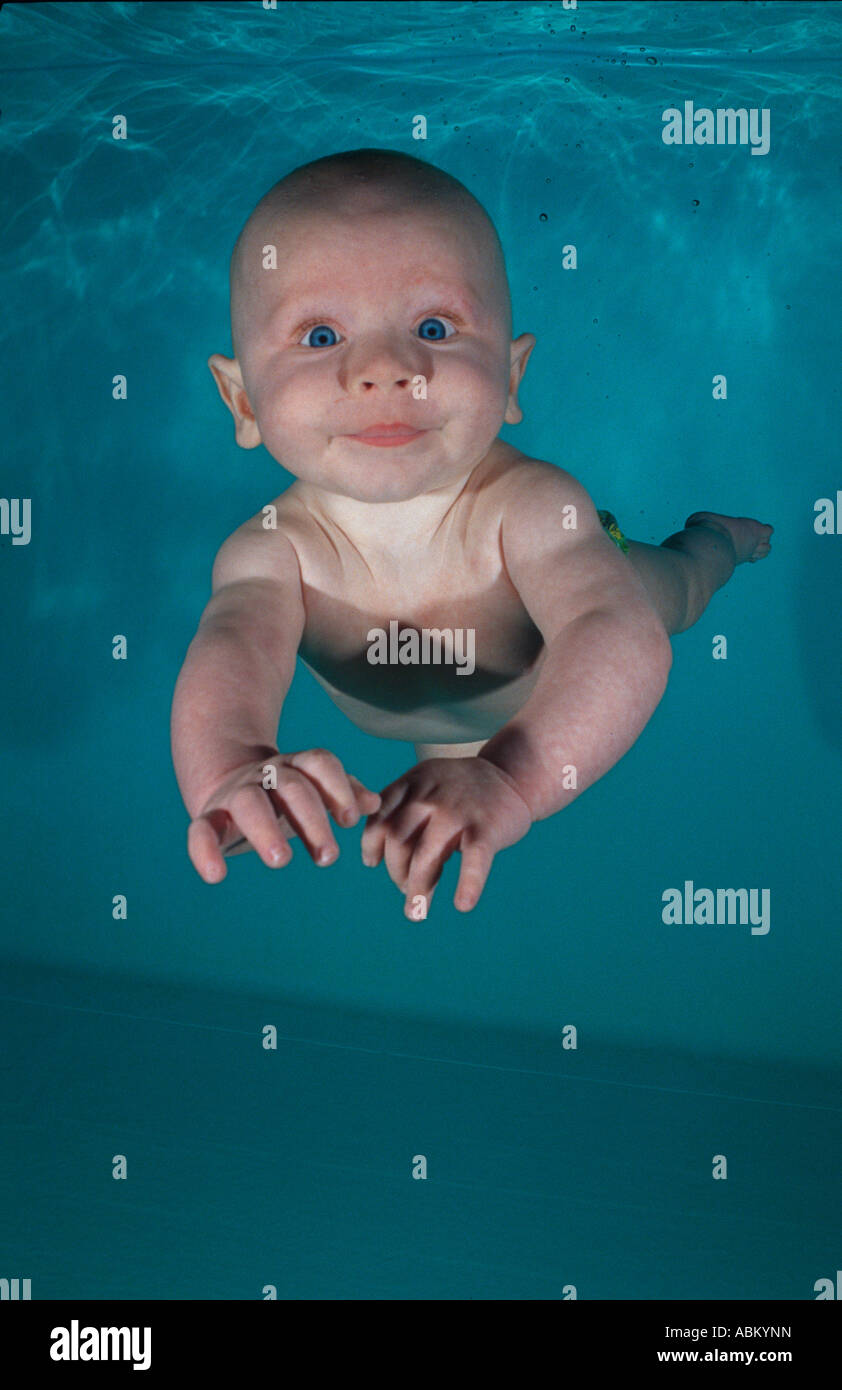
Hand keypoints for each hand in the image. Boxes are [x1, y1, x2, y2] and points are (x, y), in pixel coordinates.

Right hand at [187, 748, 380, 883]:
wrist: (226, 782)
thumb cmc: (283, 796)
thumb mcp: (314, 791)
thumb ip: (343, 794)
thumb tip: (373, 803)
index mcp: (296, 767)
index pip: (319, 764)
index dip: (337, 788)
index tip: (349, 820)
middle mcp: (267, 775)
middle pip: (291, 786)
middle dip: (311, 818)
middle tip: (329, 857)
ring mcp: (236, 793)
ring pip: (249, 802)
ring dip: (265, 830)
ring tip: (282, 861)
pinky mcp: (210, 816)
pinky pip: (201, 829)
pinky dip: (204, 851)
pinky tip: (215, 876)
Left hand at [361, 757, 532, 917]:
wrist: (511, 776)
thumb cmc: (462, 792)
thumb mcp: (427, 784)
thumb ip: (401, 811)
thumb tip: (377, 859)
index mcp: (413, 783)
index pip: (379, 818)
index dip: (371, 845)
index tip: (372, 862)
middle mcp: (431, 795)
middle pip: (398, 841)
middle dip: (396, 872)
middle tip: (405, 889)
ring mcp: (459, 811)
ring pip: (426, 856)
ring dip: (418, 890)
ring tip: (416, 912)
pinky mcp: (487, 828)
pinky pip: (473, 861)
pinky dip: (468, 885)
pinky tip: (463, 904)